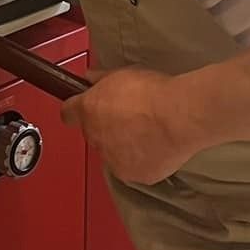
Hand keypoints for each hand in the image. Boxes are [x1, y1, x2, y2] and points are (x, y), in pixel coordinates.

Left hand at [62, 68, 196, 185]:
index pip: (68, 113)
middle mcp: (95, 137)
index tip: (85, 108)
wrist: (180, 116)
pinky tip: (157, 147)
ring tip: (148, 132)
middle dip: (106, 127)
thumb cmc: (156, 93)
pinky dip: (142, 160)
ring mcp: (113, 159)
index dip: (77, 110)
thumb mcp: (125, 73)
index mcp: (89, 109)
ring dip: (124, 145)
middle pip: (93, 134)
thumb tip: (91, 78)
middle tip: (130, 117)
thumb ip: (102, 78)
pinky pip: (133, 168)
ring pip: (112, 153)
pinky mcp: (133, 175)